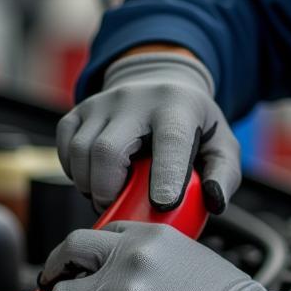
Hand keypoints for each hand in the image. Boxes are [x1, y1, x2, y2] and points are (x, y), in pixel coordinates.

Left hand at [39, 222, 290, 290]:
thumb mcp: (195, 259)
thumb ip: (160, 258)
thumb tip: (137, 276)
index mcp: (153, 235)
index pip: (105, 231)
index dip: (89, 250)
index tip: (83, 262)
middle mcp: (130, 257)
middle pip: (70, 250)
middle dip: (57, 268)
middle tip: (54, 283)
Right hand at [56, 49, 240, 211]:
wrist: (161, 84)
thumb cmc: (193, 124)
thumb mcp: (221, 144)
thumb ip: (225, 174)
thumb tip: (213, 201)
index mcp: (176, 106)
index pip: (169, 141)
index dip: (165, 175)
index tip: (163, 205)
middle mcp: (135, 100)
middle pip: (108, 149)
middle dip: (109, 189)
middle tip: (121, 205)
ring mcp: (103, 103)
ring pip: (81, 152)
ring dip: (91, 185)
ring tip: (111, 193)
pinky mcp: (79, 110)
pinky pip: (65, 150)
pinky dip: (75, 173)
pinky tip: (96, 178)